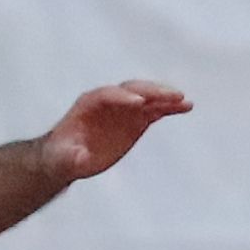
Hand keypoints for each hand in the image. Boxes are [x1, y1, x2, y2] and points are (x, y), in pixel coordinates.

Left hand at [38, 81, 193, 184]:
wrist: (68, 156)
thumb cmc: (62, 156)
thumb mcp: (62, 159)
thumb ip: (71, 157)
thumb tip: (80, 156)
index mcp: (88, 104)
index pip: (107, 95)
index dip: (122, 97)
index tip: (139, 103)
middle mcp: (110, 102)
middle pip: (132, 90)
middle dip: (150, 92)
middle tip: (170, 96)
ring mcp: (125, 109)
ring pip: (148, 98)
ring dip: (166, 98)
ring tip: (185, 102)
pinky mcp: (136, 119)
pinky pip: (155, 110)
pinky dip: (170, 108)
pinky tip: (187, 107)